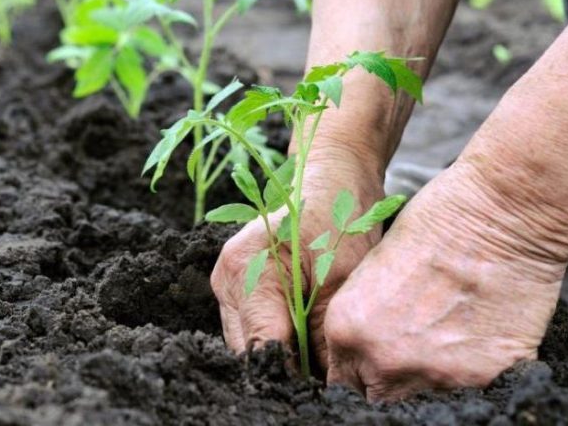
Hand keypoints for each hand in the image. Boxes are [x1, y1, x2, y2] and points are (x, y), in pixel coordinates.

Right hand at [211, 145, 383, 367]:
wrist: (332, 176)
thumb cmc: (340, 217)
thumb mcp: (341, 280)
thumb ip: (324, 337)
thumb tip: (326, 385)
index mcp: (246, 270)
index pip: (262, 348)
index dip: (293, 376)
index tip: (323, 390)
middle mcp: (226, 278)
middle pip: (249, 350)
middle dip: (286, 368)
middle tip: (326, 376)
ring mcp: (227, 281)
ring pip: (249, 341)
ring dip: (282, 353)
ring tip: (318, 356)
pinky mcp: (237, 284)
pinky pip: (252, 325)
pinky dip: (279, 337)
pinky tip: (305, 336)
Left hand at [324, 158, 567, 400]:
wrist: (495, 215)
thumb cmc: (431, 223)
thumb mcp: (373, 268)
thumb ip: (363, 316)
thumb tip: (366, 343)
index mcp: (347, 329)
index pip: (343, 377)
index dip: (359, 365)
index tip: (373, 356)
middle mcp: (382, 359)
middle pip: (377, 393)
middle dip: (387, 374)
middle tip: (409, 344)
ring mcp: (431, 373)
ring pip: (421, 393)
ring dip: (427, 370)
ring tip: (446, 327)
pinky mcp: (480, 376)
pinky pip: (467, 386)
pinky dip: (470, 364)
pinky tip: (475, 327)